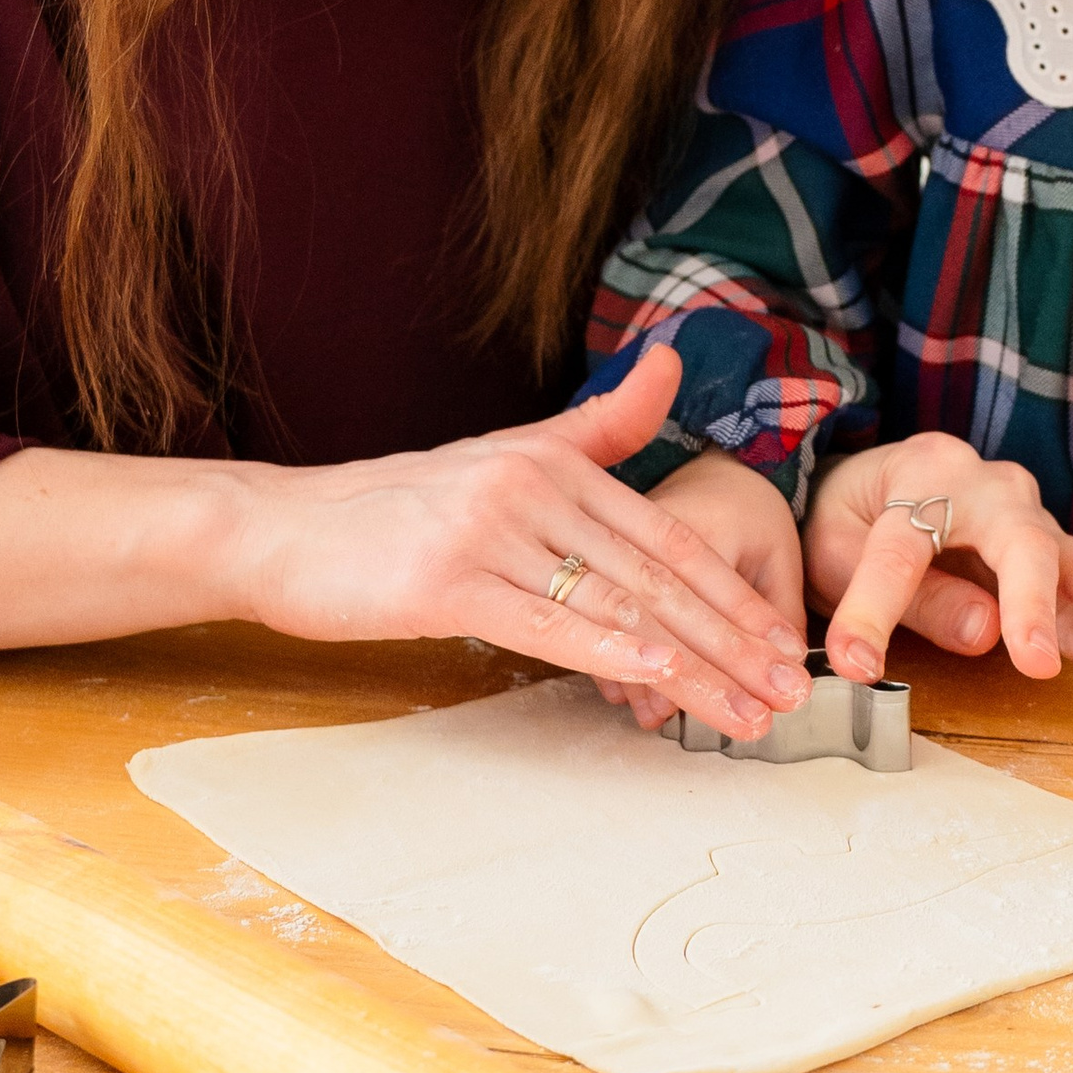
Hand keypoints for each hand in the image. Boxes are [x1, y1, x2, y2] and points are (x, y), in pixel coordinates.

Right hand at [240, 342, 811, 743]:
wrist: (283, 529)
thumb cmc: (394, 508)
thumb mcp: (507, 453)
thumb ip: (599, 424)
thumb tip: (673, 361)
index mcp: (555, 462)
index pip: (668, 538)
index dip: (734, 595)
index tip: (783, 644)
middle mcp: (533, 487)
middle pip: (656, 577)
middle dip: (732, 641)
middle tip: (789, 691)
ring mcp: (490, 532)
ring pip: (616, 609)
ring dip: (692, 667)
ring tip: (746, 712)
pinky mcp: (446, 582)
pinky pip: (545, 625)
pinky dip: (609, 654)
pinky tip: (657, 681)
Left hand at [804, 434, 1072, 684]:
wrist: (872, 485)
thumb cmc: (850, 516)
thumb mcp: (839, 549)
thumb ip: (905, 594)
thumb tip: (985, 631)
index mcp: (919, 472)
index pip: (899, 549)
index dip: (874, 612)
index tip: (855, 664)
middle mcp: (984, 483)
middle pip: (1019, 539)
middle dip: (1031, 603)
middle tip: (1036, 661)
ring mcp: (1021, 514)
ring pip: (1069, 557)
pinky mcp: (1042, 547)